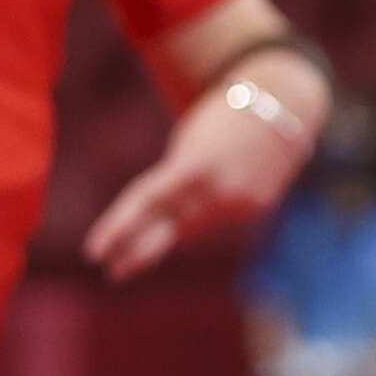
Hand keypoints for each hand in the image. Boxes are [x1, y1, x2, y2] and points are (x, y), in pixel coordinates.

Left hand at [83, 87, 304, 280]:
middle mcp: (217, 192)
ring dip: (177, 230)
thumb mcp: (188, 148)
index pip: (145, 204)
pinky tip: (214, 202)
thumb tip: (163, 226)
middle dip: (139, 253)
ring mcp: (241, 205)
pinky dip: (209, 219)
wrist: (281, 102)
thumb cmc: (220, 118)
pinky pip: (222, 225)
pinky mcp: (259, 209)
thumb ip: (174, 186)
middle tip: (113, 272)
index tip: (93, 252)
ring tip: (172, 215)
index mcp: (193, 168)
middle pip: (168, 230)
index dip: (118, 228)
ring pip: (196, 231)